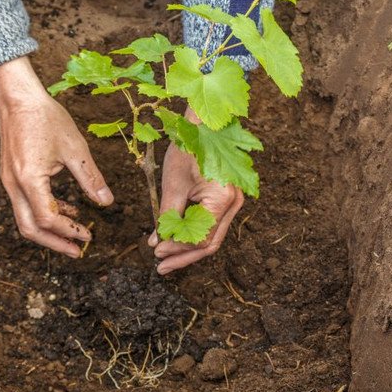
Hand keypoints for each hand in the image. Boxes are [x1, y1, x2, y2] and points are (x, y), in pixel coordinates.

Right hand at [0, 57, 113, 257]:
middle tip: (77, 251)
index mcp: (30, 179)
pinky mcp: (11, 177)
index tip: (89, 236)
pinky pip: (25, 205)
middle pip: (30, 228)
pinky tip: (66, 209)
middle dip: (54, 243)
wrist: (17, 98)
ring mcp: (9, 182)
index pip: (48, 218)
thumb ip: (90, 179)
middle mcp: (14, 185)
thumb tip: (107, 203)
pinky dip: (43, 213)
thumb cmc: (46, 118)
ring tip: (74, 234)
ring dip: (49, 231)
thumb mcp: (75, 148)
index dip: (69, 231)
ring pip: (25, 219)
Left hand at [147, 110, 243, 274]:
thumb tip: (158, 243)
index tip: (156, 253)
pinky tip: (177, 240)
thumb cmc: (189, 148)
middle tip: (161, 267)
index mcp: (223, 199)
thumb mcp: (173, 184)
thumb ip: (167, 216)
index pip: (201, 239)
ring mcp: (234, 202)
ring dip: (188, 248)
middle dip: (183, 256)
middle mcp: (235, 204)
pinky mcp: (227, 199)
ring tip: (166, 257)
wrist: (204, 124)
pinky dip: (194, 234)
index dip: (177, 250)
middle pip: (210, 244)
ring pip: (212, 237)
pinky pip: (212, 225)